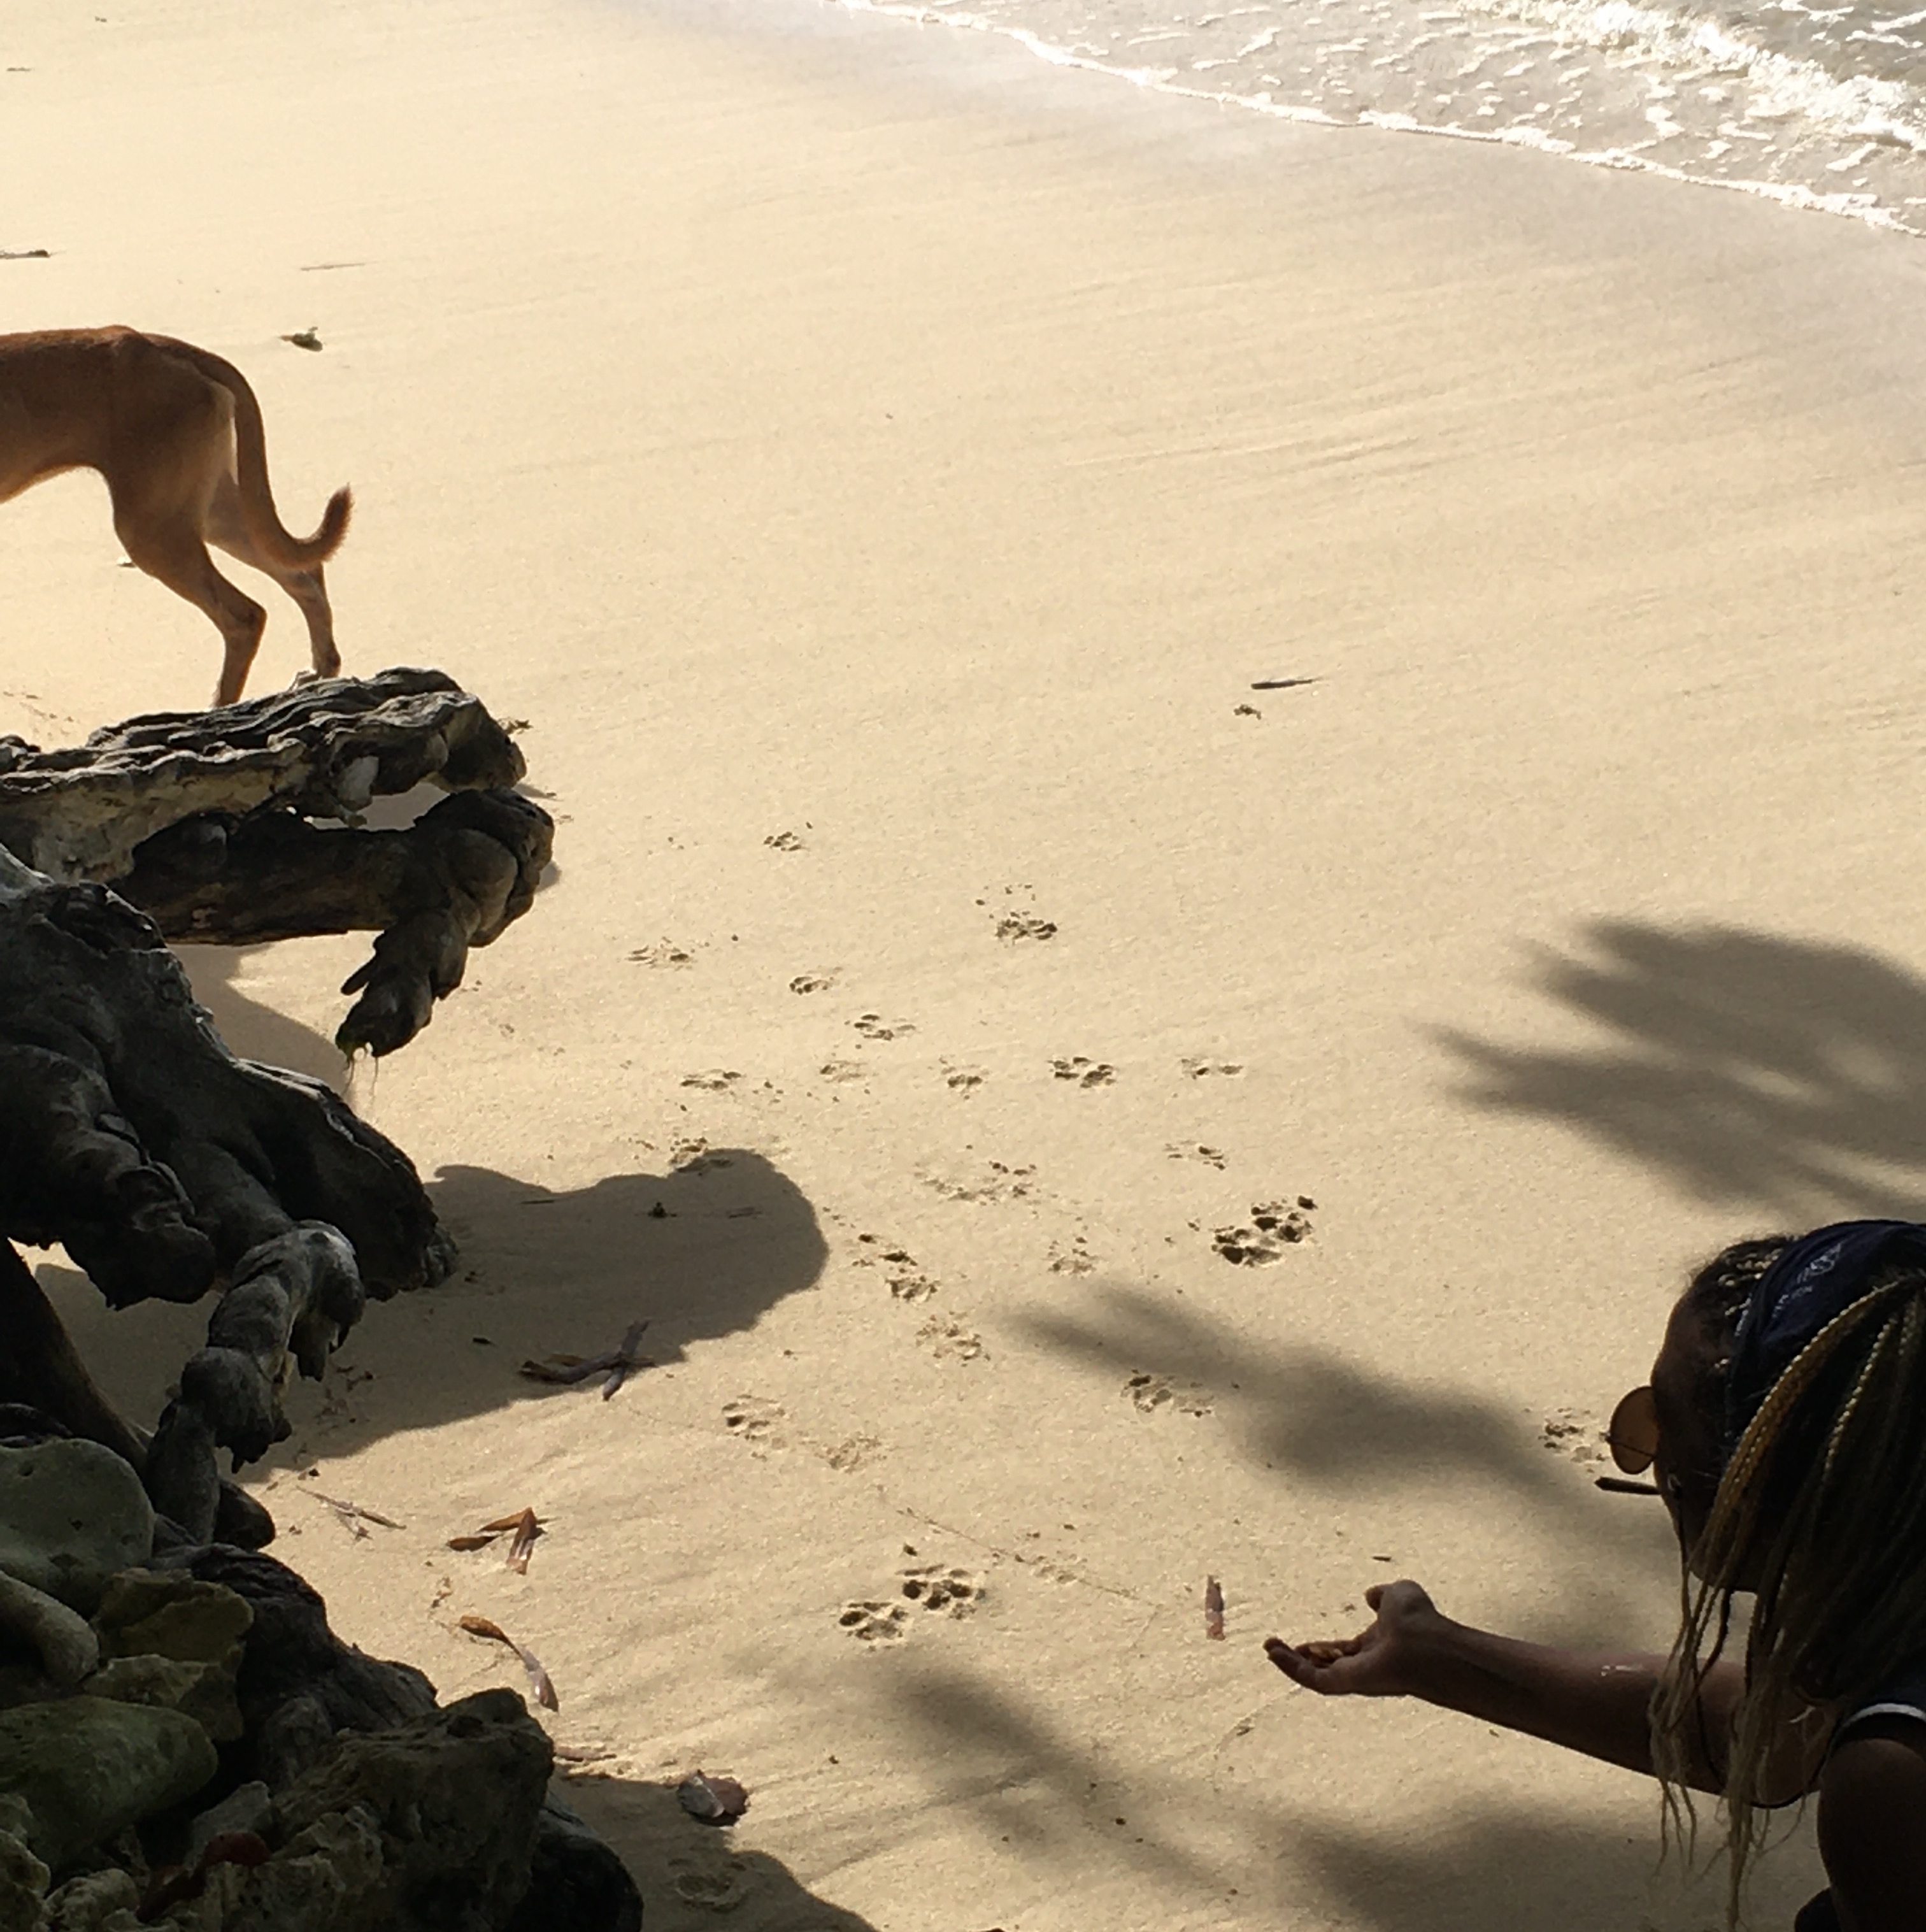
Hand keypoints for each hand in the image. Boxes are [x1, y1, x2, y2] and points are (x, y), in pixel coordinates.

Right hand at [1264, 1579, 1447, 1698]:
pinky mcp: (1348, 1683)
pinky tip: (1274, 1654)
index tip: (1302, 1643)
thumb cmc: (1419, 1620)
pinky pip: (1314, 1681)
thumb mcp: (1398, 1595)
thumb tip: (1370, 1595)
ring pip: (1315, 1675)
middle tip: (1274, 1648)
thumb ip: (1383, 1595)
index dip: (1322, 1647)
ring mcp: (1355, 1677)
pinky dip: (1292, 1669)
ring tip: (1268, 1647)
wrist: (1427, 1642)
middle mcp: (1364, 1666)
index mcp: (1376, 1647)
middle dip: (1300, 1658)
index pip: (1343, 1651)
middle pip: (1325, 1666)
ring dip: (1289, 1663)